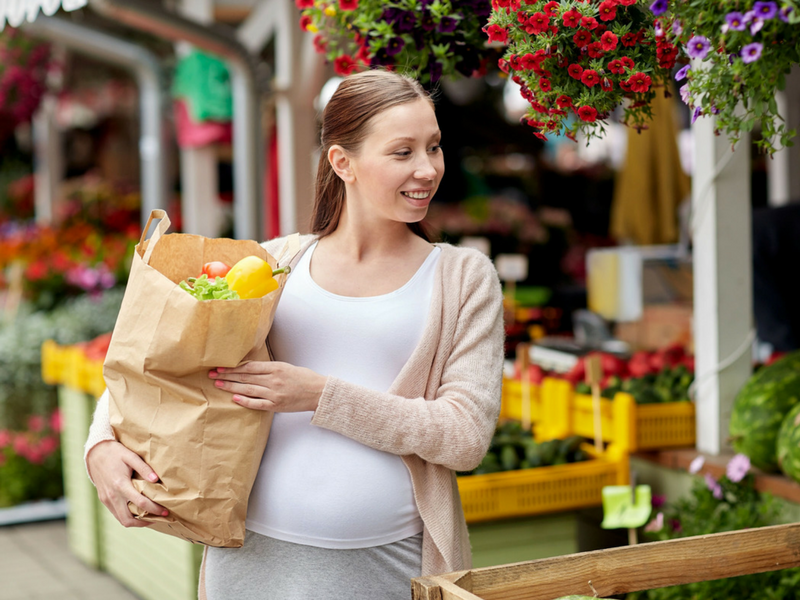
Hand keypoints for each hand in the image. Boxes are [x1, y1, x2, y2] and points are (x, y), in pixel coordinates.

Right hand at [86, 440, 167, 527]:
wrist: (95, 453)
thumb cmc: (115, 453)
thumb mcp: (131, 456)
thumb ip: (143, 468)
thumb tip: (156, 479)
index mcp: (120, 485)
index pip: (140, 503)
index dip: (155, 509)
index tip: (165, 512)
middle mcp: (112, 496)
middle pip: (128, 520)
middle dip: (144, 522)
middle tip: (159, 518)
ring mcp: (106, 499)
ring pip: (121, 519)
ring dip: (135, 522)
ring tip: (150, 516)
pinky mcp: (104, 499)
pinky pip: (116, 514)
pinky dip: (127, 516)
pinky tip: (137, 511)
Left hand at [209, 361, 326, 411]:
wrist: (319, 392)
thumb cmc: (305, 378)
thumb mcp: (287, 367)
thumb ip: (270, 368)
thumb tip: (251, 368)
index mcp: (276, 368)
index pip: (249, 367)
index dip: (233, 367)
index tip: (221, 367)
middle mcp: (274, 380)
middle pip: (245, 378)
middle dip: (227, 376)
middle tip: (213, 375)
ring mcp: (274, 393)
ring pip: (248, 390)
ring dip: (231, 387)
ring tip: (219, 385)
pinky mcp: (276, 405)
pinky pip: (257, 403)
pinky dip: (245, 401)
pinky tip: (235, 399)